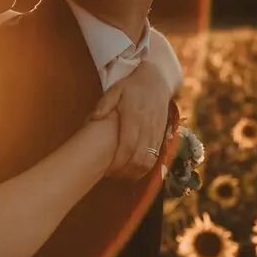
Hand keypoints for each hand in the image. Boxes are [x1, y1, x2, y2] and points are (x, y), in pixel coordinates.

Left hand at [89, 59, 172, 179]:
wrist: (156, 81)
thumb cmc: (131, 87)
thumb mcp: (114, 90)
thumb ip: (104, 105)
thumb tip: (94, 118)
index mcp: (134, 117)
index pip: (128, 145)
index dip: (119, 161)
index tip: (107, 169)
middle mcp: (148, 127)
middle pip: (140, 158)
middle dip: (126, 171)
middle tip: (111, 175)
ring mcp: (157, 132)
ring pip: (150, 160)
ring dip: (136, 171)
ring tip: (120, 175)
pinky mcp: (162, 135)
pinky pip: (156, 156)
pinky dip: (146, 166)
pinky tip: (133, 168)